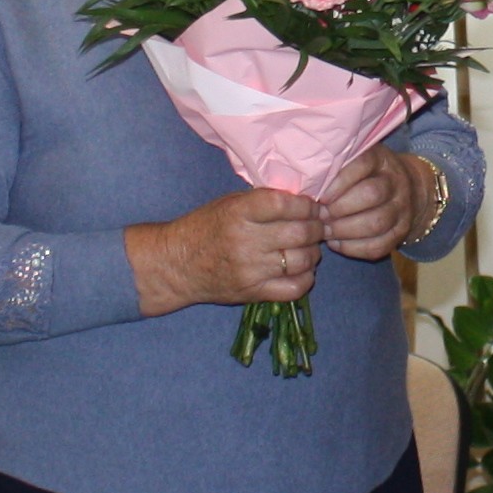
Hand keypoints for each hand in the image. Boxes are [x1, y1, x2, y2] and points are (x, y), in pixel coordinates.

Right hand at [130, 187, 327, 313]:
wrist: (176, 265)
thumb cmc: (205, 227)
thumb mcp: (229, 203)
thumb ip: (263, 200)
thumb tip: (303, 199)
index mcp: (239, 213)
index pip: (285, 204)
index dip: (307, 205)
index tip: (311, 206)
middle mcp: (246, 241)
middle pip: (300, 233)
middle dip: (316, 227)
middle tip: (316, 226)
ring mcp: (251, 270)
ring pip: (303, 260)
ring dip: (313, 252)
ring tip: (308, 247)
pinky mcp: (253, 293)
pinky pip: (295, 288)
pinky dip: (306, 278)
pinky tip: (301, 269)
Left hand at [317, 149, 441, 263]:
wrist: (406, 190)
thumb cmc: (362, 175)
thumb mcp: (352, 161)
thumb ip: (332, 167)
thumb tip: (303, 185)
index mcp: (380, 159)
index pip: (362, 164)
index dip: (339, 181)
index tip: (321, 195)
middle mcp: (396, 181)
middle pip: (372, 194)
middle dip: (340, 208)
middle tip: (320, 215)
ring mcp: (402, 208)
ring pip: (376, 223)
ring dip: (345, 231)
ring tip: (325, 231)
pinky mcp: (401, 232)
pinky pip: (379, 245)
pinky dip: (353, 248)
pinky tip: (336, 243)